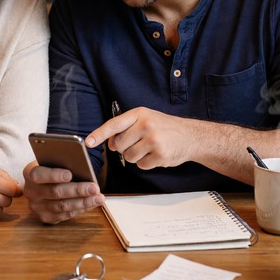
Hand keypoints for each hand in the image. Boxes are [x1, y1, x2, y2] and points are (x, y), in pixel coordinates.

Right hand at [22, 161, 103, 224]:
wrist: (42, 183)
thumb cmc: (51, 168)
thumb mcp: (52, 160)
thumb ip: (61, 162)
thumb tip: (80, 165)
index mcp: (29, 173)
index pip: (39, 175)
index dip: (54, 175)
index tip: (69, 174)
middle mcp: (30, 191)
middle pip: (55, 192)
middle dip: (77, 190)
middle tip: (94, 188)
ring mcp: (37, 207)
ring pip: (62, 206)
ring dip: (83, 202)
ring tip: (99, 197)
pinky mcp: (46, 217)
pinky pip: (65, 215)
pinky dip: (81, 209)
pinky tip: (92, 203)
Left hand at [86, 107, 200, 169]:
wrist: (191, 136)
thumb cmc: (165, 127)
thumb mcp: (146, 119)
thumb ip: (126, 129)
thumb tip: (111, 145)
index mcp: (140, 113)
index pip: (114, 124)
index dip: (99, 134)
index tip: (88, 142)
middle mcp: (146, 125)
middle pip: (120, 145)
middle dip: (125, 148)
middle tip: (139, 143)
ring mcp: (154, 140)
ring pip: (129, 157)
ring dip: (136, 157)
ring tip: (149, 148)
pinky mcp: (160, 155)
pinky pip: (141, 166)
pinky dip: (147, 163)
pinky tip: (157, 155)